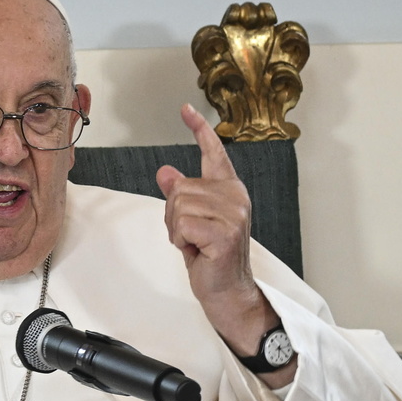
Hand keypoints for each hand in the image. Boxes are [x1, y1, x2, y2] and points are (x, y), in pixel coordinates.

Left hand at [156, 105, 289, 380]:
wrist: (226, 290)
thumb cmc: (210, 257)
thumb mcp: (189, 221)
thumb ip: (181, 196)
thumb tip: (165, 171)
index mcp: (229, 190)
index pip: (214, 153)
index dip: (199, 129)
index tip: (186, 110)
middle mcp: (236, 197)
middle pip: (180, 188)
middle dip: (173, 215)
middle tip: (190, 235)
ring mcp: (234, 214)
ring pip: (178, 205)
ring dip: (176, 229)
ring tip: (194, 243)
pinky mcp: (225, 233)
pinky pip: (182, 224)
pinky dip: (180, 240)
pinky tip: (196, 251)